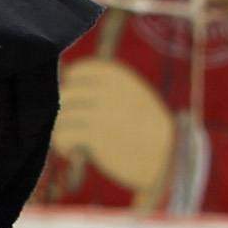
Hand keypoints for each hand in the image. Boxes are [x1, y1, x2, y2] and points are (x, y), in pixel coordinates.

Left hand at [49, 56, 175, 199]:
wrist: (166, 155)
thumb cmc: (144, 128)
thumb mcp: (131, 95)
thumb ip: (105, 87)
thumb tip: (66, 82)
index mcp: (118, 75)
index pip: (77, 71)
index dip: (70, 89)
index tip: (76, 105)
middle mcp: (109, 89)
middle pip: (65, 94)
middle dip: (64, 113)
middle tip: (73, 128)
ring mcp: (102, 110)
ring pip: (61, 115)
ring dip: (62, 132)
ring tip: (73, 143)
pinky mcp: (96, 134)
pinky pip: (62, 134)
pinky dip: (62, 145)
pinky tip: (73, 153)